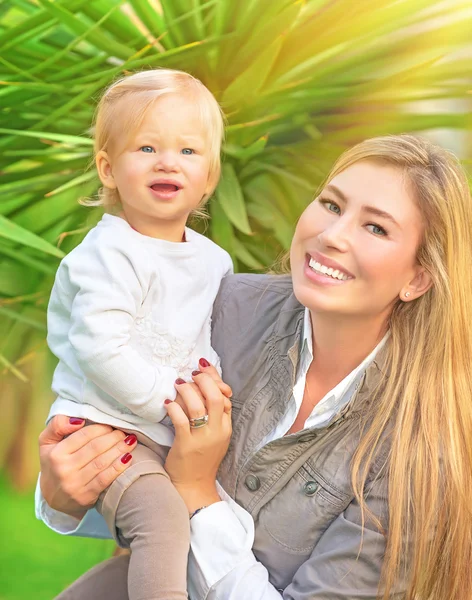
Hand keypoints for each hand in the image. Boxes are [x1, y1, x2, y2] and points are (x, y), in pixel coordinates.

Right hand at [38, 415, 136, 519]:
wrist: (51, 497)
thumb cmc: (53, 463)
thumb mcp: (47, 443)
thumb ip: (57, 425)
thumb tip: (78, 420)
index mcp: (56, 453)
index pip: (84, 435)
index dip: (102, 428)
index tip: (111, 426)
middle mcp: (64, 469)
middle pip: (96, 448)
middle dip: (114, 437)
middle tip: (123, 433)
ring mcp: (75, 484)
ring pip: (102, 462)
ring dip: (120, 449)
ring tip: (130, 442)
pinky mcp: (85, 496)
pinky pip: (105, 479)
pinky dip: (118, 467)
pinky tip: (127, 458)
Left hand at [164, 361, 231, 512]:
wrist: (193, 486)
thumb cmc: (201, 458)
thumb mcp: (215, 435)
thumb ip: (212, 414)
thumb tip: (202, 386)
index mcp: (225, 427)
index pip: (225, 396)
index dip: (214, 378)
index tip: (202, 368)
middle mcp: (217, 431)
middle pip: (215, 397)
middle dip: (203, 380)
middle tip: (192, 375)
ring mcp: (202, 439)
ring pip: (197, 406)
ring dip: (186, 390)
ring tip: (178, 385)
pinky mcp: (186, 445)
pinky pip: (181, 420)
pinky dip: (173, 407)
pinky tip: (168, 403)